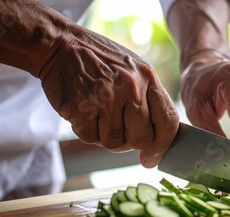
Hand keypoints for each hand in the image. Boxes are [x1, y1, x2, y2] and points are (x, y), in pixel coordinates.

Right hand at [39, 27, 178, 167]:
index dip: (163, 145)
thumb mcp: (134, 70)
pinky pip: (91, 139)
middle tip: (118, 129)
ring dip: (106, 136)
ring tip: (99, 115)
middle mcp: (131, 88)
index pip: (168, 120)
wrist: (61, 45)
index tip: (151, 158)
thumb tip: (157, 142)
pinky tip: (84, 112)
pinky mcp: (81, 108)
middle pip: (142, 139)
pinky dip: (87, 131)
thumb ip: (148, 100)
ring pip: (115, 143)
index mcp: (148, 78)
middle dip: (130, 141)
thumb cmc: (101, 61)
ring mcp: (105, 99)